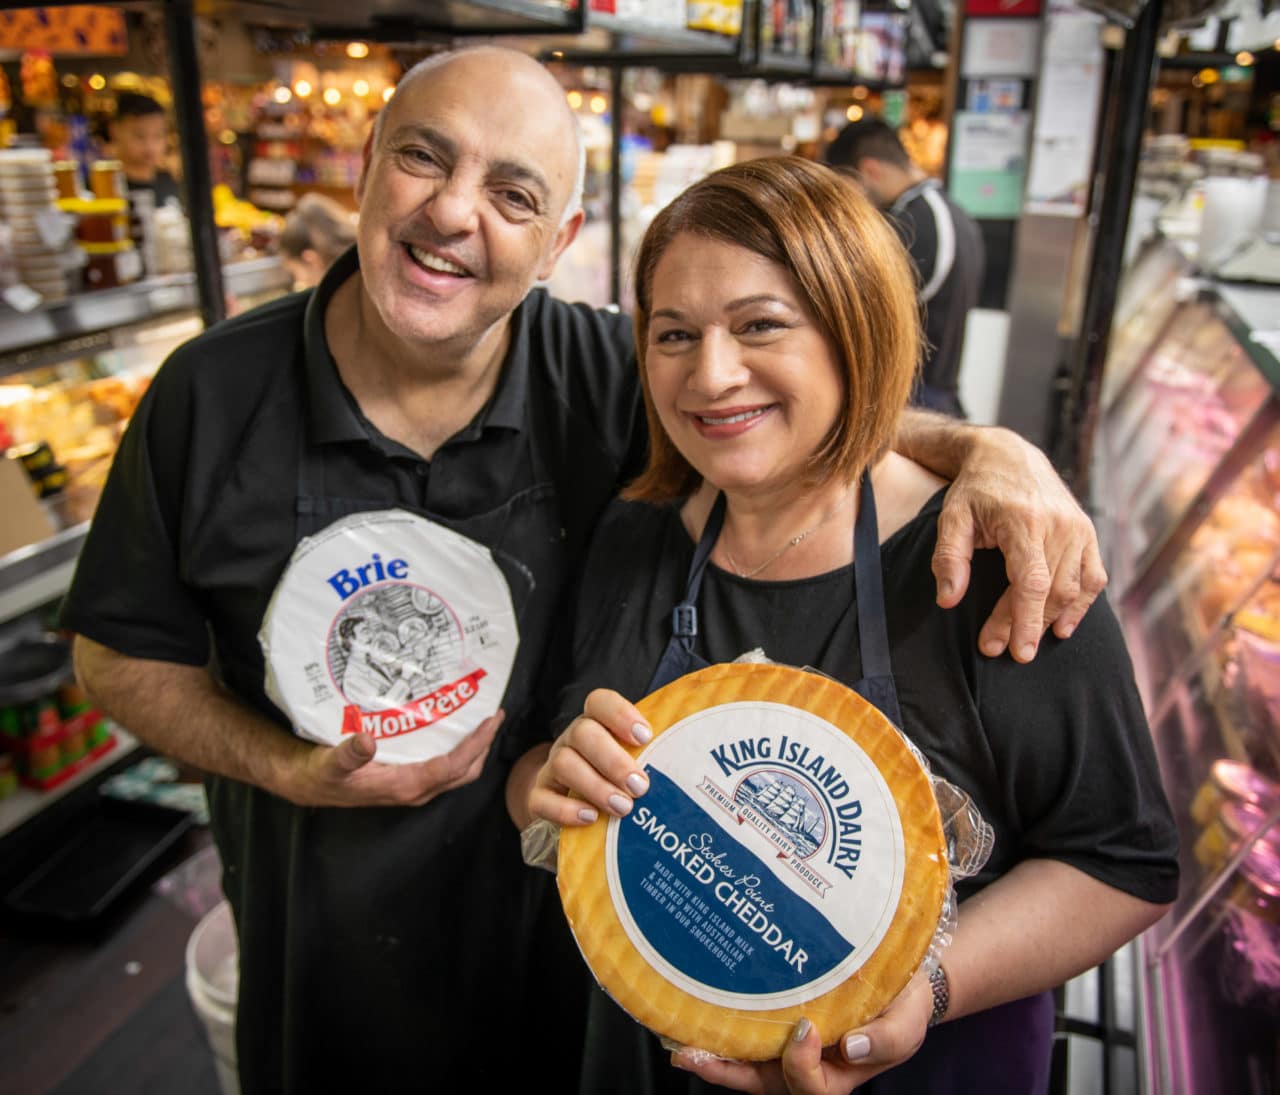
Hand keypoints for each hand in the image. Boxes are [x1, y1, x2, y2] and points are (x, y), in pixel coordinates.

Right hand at [289, 709, 503, 806]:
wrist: (307, 783)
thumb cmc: (320, 774)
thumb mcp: (330, 763)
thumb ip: (349, 754)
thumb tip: (368, 742)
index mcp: (405, 786)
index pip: (452, 766)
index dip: (476, 744)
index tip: (491, 721)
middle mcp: (415, 789)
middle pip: (464, 771)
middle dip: (483, 745)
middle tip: (494, 715)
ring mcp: (413, 786)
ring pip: (455, 770)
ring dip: (472, 747)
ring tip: (480, 718)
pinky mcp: (407, 779)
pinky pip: (442, 766)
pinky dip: (456, 748)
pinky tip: (453, 727)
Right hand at [527, 688, 651, 825]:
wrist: (572, 804)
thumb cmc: (617, 779)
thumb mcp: (635, 760)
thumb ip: (654, 755)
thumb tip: (694, 765)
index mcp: (596, 723)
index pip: (599, 702)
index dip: (620, 714)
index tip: (645, 737)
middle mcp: (572, 740)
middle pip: (583, 733)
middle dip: (614, 760)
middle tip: (640, 786)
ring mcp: (552, 767)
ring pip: (563, 763)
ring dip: (596, 787)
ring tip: (623, 808)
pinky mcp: (539, 796)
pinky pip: (542, 800)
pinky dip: (566, 810)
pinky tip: (591, 818)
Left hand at [671, 972, 931, 1093]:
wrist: (899, 978)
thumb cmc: (904, 1005)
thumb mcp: (906, 1023)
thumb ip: (887, 1038)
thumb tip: (852, 1046)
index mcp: (839, 1074)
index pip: (812, 1088)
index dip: (801, 1066)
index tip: (806, 1027)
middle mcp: (807, 1066)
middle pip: (761, 1083)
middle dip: (724, 1072)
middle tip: (690, 1054)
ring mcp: (788, 1048)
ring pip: (746, 1063)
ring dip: (711, 1053)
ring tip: (678, 1039)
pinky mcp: (777, 1021)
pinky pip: (746, 1034)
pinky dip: (720, 1028)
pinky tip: (695, 1010)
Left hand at [934, 427, 1106, 661]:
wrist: (1008, 455)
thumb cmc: (975, 490)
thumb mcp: (952, 517)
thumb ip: (949, 558)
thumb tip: (948, 601)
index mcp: (1024, 521)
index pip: (1031, 582)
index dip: (1024, 620)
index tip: (1014, 652)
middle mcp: (1059, 525)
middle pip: (1052, 591)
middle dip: (1028, 626)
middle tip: (1001, 650)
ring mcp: (1078, 528)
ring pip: (1074, 589)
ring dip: (1052, 620)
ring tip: (1026, 642)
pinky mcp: (1087, 532)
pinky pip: (1093, 576)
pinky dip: (1081, 604)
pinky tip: (1063, 627)